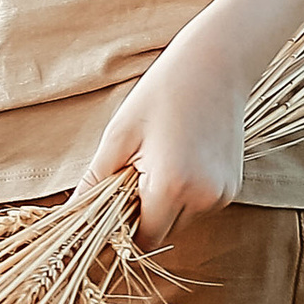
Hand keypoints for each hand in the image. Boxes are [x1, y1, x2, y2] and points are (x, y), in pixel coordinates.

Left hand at [86, 25, 247, 245]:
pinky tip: (177, 159)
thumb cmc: (161, 94)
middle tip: (131, 172)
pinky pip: (197, 207)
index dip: (121, 228)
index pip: (142, 239)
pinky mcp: (233, 188)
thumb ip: (94, 184)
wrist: (217, 64)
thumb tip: (71, 218)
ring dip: (161, 204)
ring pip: (179, 221)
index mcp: (172, 186)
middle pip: (161, 233)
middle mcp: (204, 198)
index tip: (109, 203)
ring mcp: (223, 195)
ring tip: (156, 160)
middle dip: (141, 214)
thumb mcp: (118, 137)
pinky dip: (182, 194)